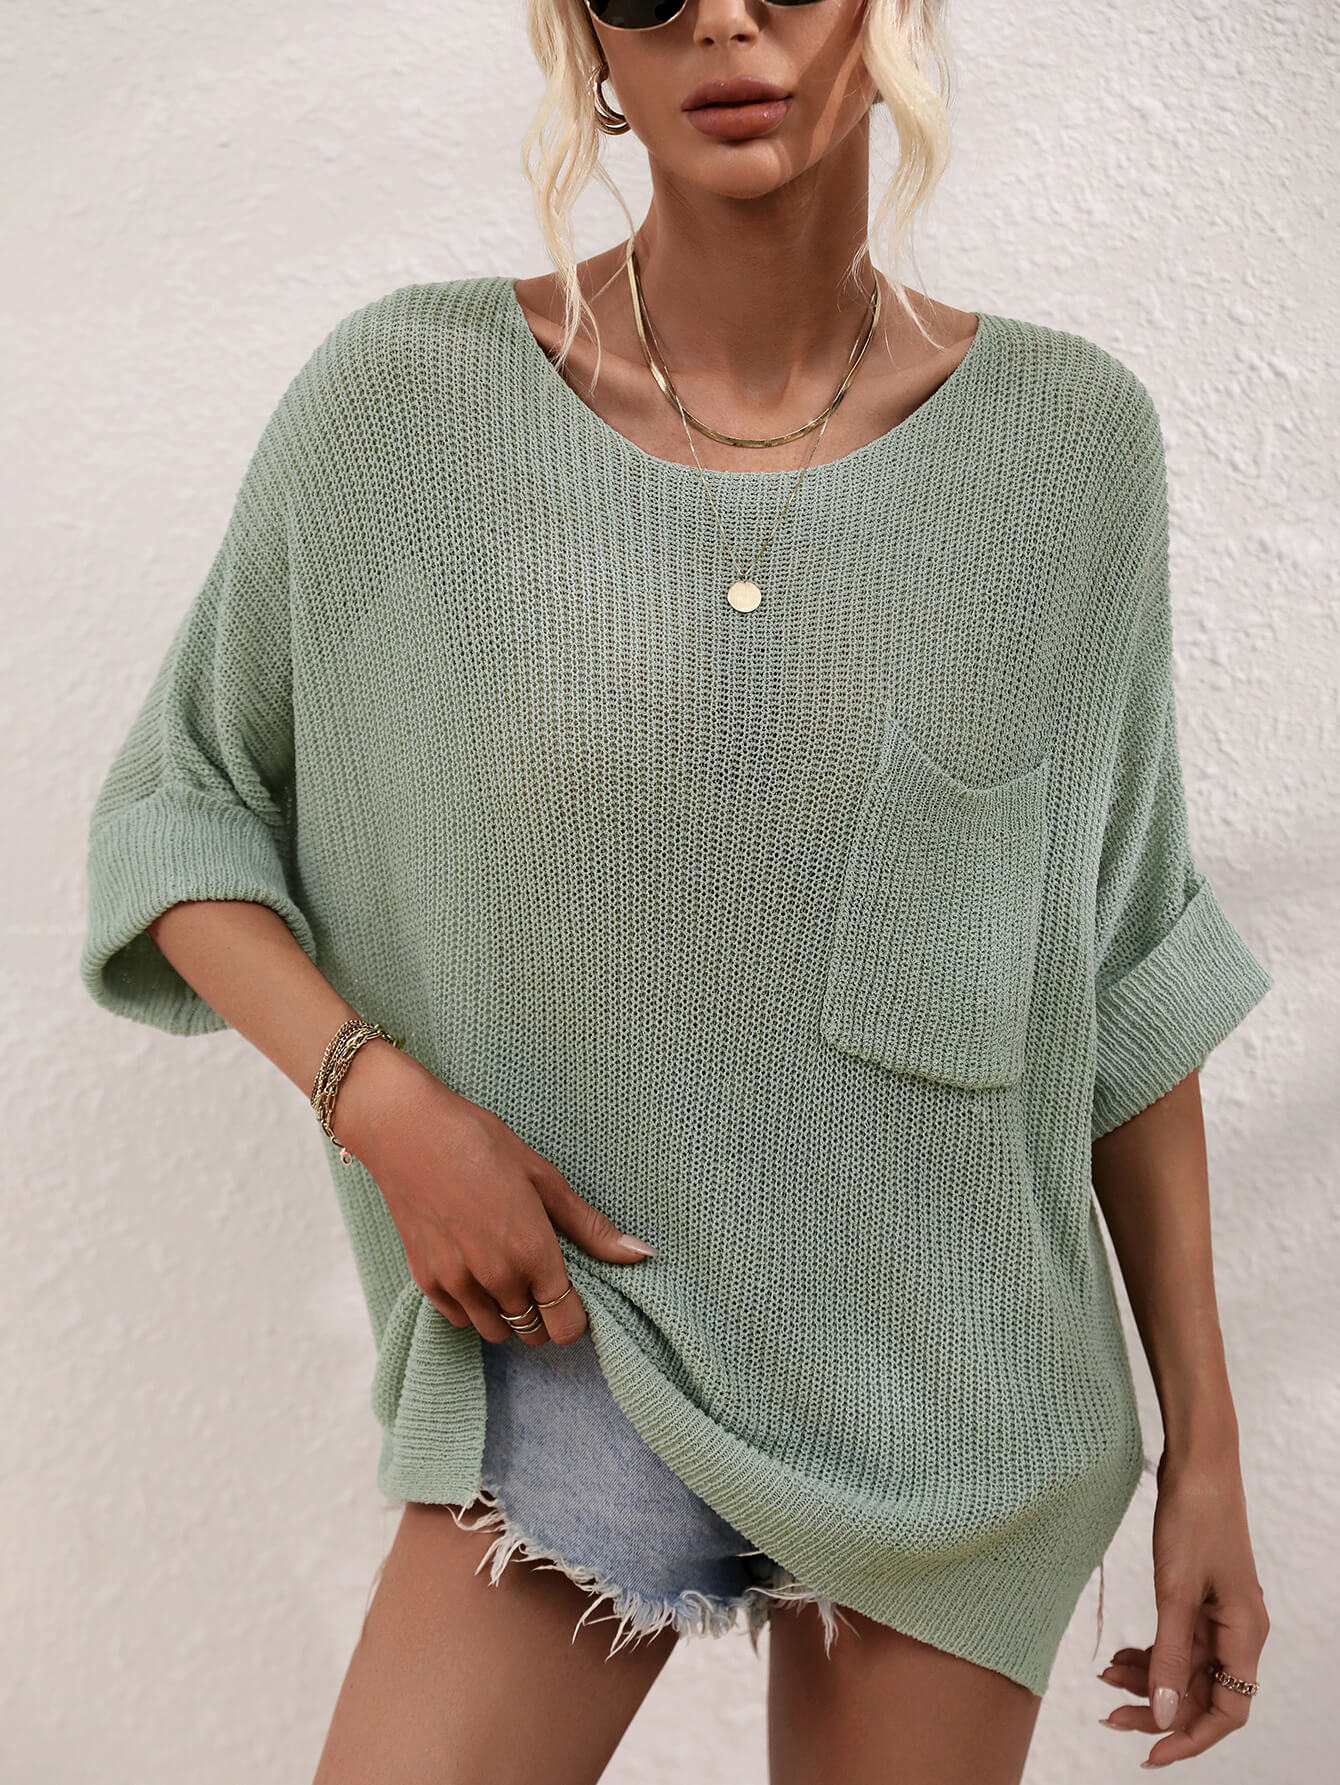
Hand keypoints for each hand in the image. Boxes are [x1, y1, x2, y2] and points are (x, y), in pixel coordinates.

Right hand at [331, 1041, 657, 1345]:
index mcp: (532, 1253)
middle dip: (544, 1313)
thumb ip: (590, 1227)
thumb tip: (642, 1255)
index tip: (573, 1293)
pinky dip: (474, 1306)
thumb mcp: (544, 1178)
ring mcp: (457, 1284)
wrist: (408, 1131)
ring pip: (497, 1333)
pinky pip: (461, 1320)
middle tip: (539, 1273)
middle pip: (534, 1333)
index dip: (576, 1315)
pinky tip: (476, 1267)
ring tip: (507, 1269)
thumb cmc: (481, 1144)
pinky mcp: (426, 1282)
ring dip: (509, 1313)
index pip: (567, 1326)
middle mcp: (496, 1278)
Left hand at [1097, 1441, 1269, 1767]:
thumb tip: (1162, 1714)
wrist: (1197, 1462)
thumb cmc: (1195, 1517)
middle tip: (1108, 1714)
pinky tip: (1118, 1655)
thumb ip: (1168, 1655)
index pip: (1228, 1712)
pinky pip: (1176, 1642)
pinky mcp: (1199, 1597)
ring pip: (1184, 1668)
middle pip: (1202, 1694)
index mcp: (1244, 1635)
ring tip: (1105, 1678)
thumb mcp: (1175, 1590)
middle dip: (1158, 1709)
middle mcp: (1237, 1631)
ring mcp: (1219, 1614)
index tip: (1149, 1753)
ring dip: (1148, 1680)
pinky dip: (1149, 1652)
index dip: (1190, 1738)